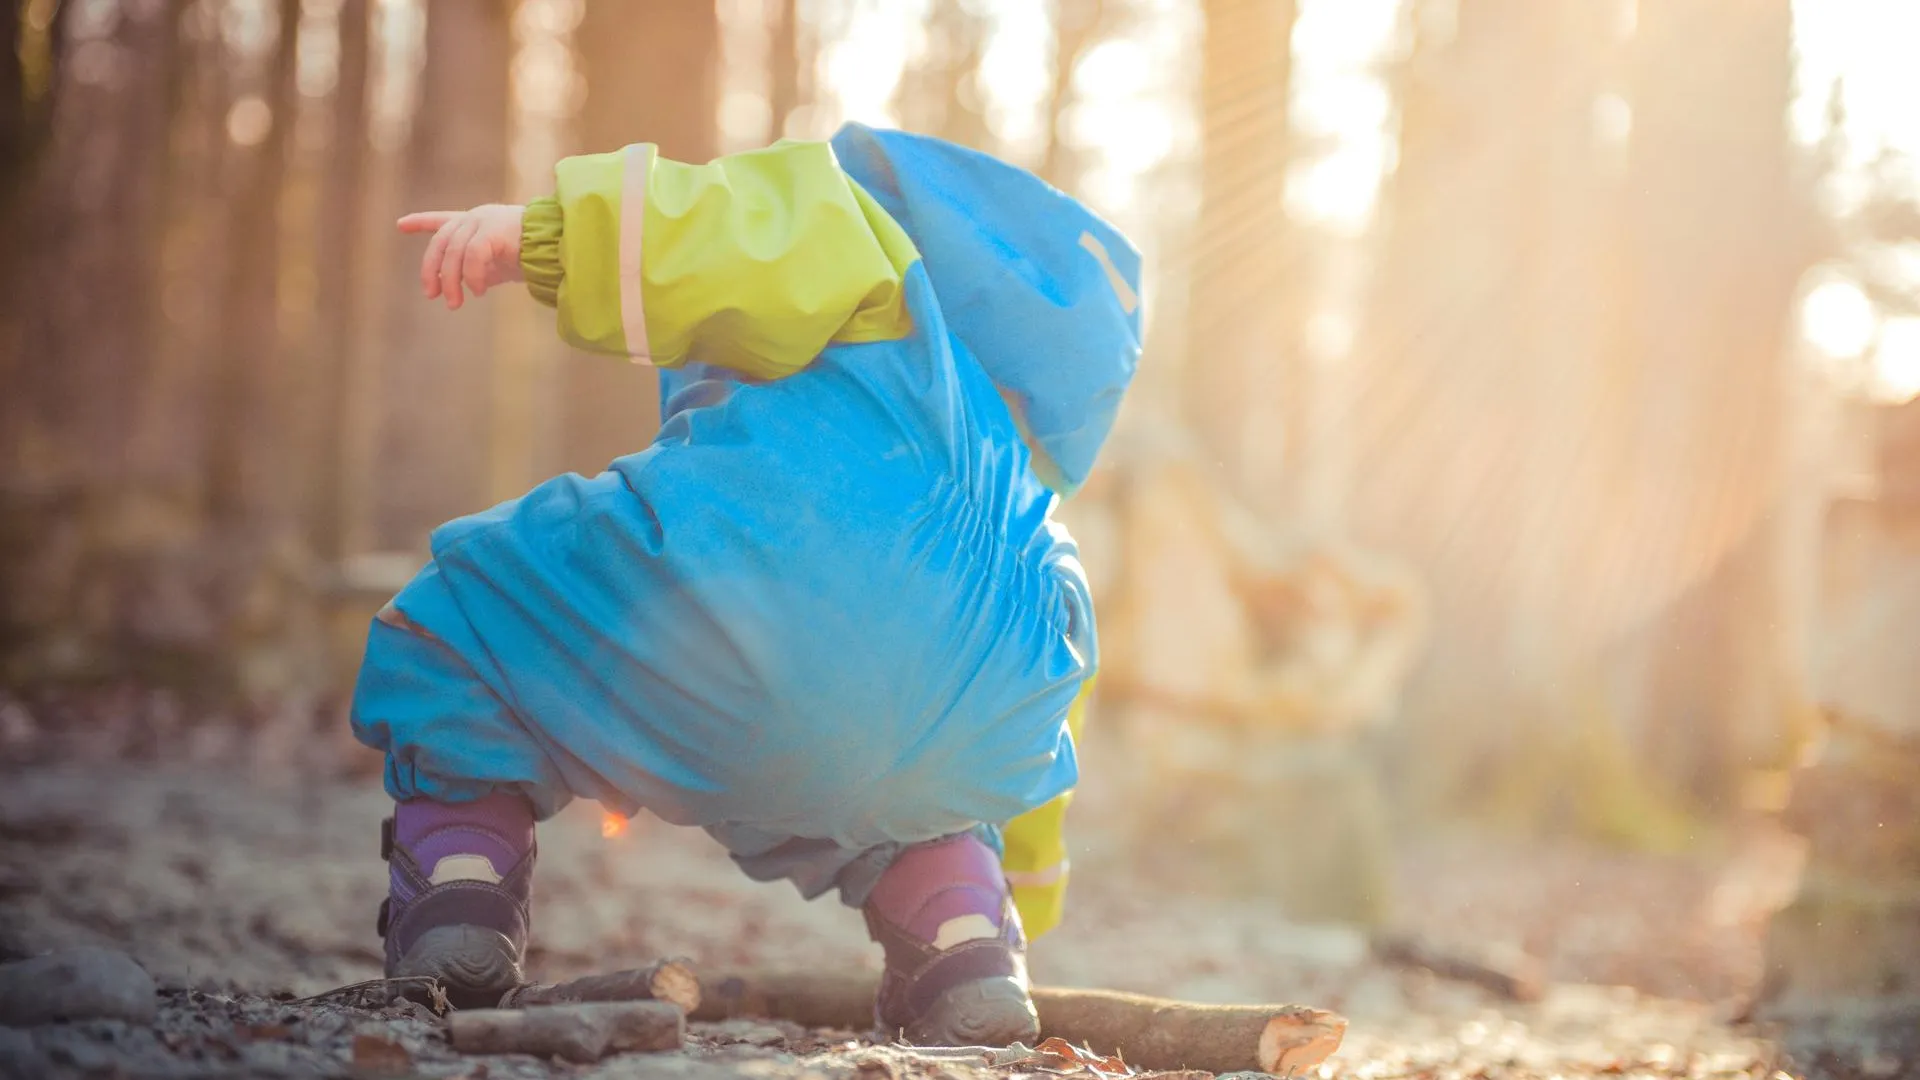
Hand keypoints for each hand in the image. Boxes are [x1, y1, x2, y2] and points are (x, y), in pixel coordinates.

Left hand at [396, 203, 525, 310]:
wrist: (558, 246)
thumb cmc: (534, 255)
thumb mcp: (499, 263)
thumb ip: (479, 270)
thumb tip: (461, 287)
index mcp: (476, 223)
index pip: (443, 220)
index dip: (420, 222)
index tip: (401, 225)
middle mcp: (476, 218)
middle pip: (441, 242)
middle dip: (432, 270)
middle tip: (432, 295)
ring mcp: (483, 221)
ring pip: (454, 252)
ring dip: (451, 281)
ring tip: (456, 303)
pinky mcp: (493, 230)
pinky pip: (473, 257)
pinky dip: (472, 277)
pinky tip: (477, 291)